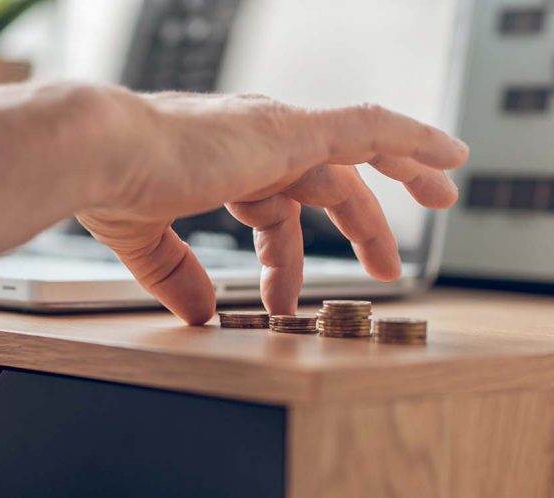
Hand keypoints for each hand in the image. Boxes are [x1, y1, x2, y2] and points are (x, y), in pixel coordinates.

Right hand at [76, 88, 467, 323]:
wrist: (102, 154)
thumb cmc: (111, 186)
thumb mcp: (148, 242)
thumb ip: (178, 274)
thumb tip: (201, 312)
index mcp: (226, 163)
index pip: (275, 210)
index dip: (284, 261)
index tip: (284, 302)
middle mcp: (258, 142)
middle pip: (329, 183)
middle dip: (360, 223)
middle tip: (386, 265)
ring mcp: (280, 132)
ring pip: (364, 148)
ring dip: (407, 172)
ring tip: (445, 195)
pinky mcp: (296, 130)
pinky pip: (373, 129)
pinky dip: (415, 138)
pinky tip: (451, 153)